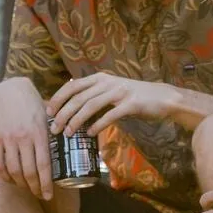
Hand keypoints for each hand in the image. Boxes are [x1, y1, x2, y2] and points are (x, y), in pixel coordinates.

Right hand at [0, 77, 54, 199]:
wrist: (11, 90)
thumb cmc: (34, 106)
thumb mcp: (48, 119)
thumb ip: (52, 138)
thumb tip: (64, 158)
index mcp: (39, 133)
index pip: (44, 165)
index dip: (46, 184)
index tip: (48, 195)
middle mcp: (23, 137)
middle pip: (28, 172)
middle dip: (34, 188)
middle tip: (39, 195)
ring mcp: (7, 138)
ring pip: (13, 170)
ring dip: (20, 184)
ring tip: (27, 188)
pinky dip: (4, 176)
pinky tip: (11, 180)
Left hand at [47, 73, 175, 135]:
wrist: (163, 98)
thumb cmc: (135, 97)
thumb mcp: (112, 91)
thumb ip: (95, 95)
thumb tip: (72, 108)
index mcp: (101, 78)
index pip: (73, 85)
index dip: (59, 98)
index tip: (49, 112)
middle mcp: (108, 82)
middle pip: (79, 97)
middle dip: (63, 113)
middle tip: (54, 129)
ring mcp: (120, 92)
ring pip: (91, 106)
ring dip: (76, 121)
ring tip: (68, 133)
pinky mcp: (131, 104)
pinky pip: (110, 115)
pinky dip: (98, 125)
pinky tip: (90, 134)